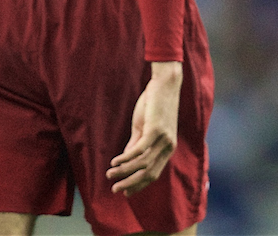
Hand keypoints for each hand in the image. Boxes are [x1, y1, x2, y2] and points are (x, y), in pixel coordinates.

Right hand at [106, 61, 182, 195]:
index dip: (139, 185)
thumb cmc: (154, 105)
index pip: (154, 174)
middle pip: (149, 173)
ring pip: (142, 164)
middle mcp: (168, 146)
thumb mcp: (144, 128)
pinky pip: (139, 150)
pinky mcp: (156, 130)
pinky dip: (125, 158)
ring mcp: (164, 139)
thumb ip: (136, 145)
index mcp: (168, 148)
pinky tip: (115, 161)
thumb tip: (126, 162)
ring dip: (124, 172)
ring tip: (109, 174)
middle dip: (131, 184)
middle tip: (115, 189)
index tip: (125, 193)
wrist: (163, 84)